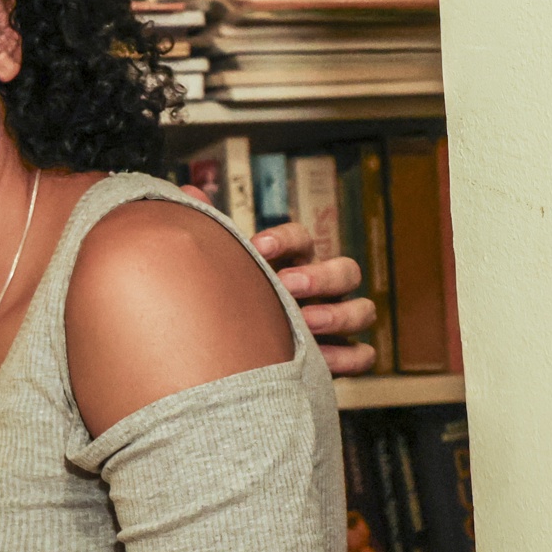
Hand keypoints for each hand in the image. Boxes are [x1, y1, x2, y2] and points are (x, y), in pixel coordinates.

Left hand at [178, 185, 378, 375]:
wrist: (232, 354)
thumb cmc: (232, 302)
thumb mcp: (222, 269)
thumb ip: (210, 234)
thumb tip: (187, 191)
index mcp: (294, 263)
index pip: (302, 238)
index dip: (285, 239)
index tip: (258, 246)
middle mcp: (323, 289)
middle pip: (346, 270)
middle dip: (321, 276)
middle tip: (288, 284)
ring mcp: (338, 321)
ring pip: (363, 309)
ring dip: (339, 314)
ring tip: (305, 322)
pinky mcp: (342, 356)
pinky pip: (364, 354)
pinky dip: (349, 356)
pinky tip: (321, 360)